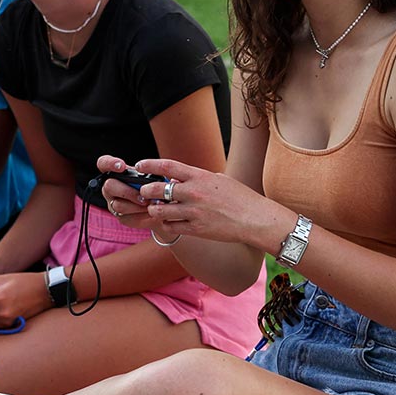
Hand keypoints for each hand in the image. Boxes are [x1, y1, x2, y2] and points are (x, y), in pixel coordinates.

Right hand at [96, 154, 169, 226]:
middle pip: (109, 186)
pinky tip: (152, 213)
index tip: (122, 167)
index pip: (103, 163)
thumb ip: (148, 174)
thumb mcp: (152, 176)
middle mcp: (110, 187)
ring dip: (137, 205)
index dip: (109, 163)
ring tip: (152, 204)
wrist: (162, 204)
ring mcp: (113, 203)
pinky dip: (142, 216)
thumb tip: (151, 176)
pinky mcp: (122, 217)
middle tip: (143, 195)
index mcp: (115, 172)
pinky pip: (127, 218)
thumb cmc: (154, 184)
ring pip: (118, 205)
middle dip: (128, 191)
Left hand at [111, 155, 277, 247]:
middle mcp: (194, 193)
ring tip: (156, 208)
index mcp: (200, 177)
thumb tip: (179, 179)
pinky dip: (166, 223)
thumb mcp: (219, 180)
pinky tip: (170, 221)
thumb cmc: (240, 197)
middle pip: (157, 190)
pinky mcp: (196, 229)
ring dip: (154, 209)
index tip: (140, 165)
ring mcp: (194, 212)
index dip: (150, 165)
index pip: (167, 166)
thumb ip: (198, 178)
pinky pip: (171, 226)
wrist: (255, 219)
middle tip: (144, 192)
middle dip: (146, 191)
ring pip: (160, 211)